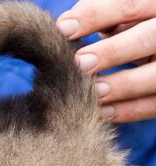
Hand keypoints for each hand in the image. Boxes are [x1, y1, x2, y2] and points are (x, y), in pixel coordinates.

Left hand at [56, 0, 155, 122]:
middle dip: (113, 51)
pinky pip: (155, 104)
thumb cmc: (134, 31)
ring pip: (155, 76)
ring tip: (92, 91)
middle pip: (148, 38)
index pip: (130, 4)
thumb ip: (100, 17)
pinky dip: (129, 110)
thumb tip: (65, 25)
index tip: (63, 28)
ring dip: (122, 86)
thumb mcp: (123, 19)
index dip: (96, 14)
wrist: (155, 49)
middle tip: (80, 63)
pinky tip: (102, 111)